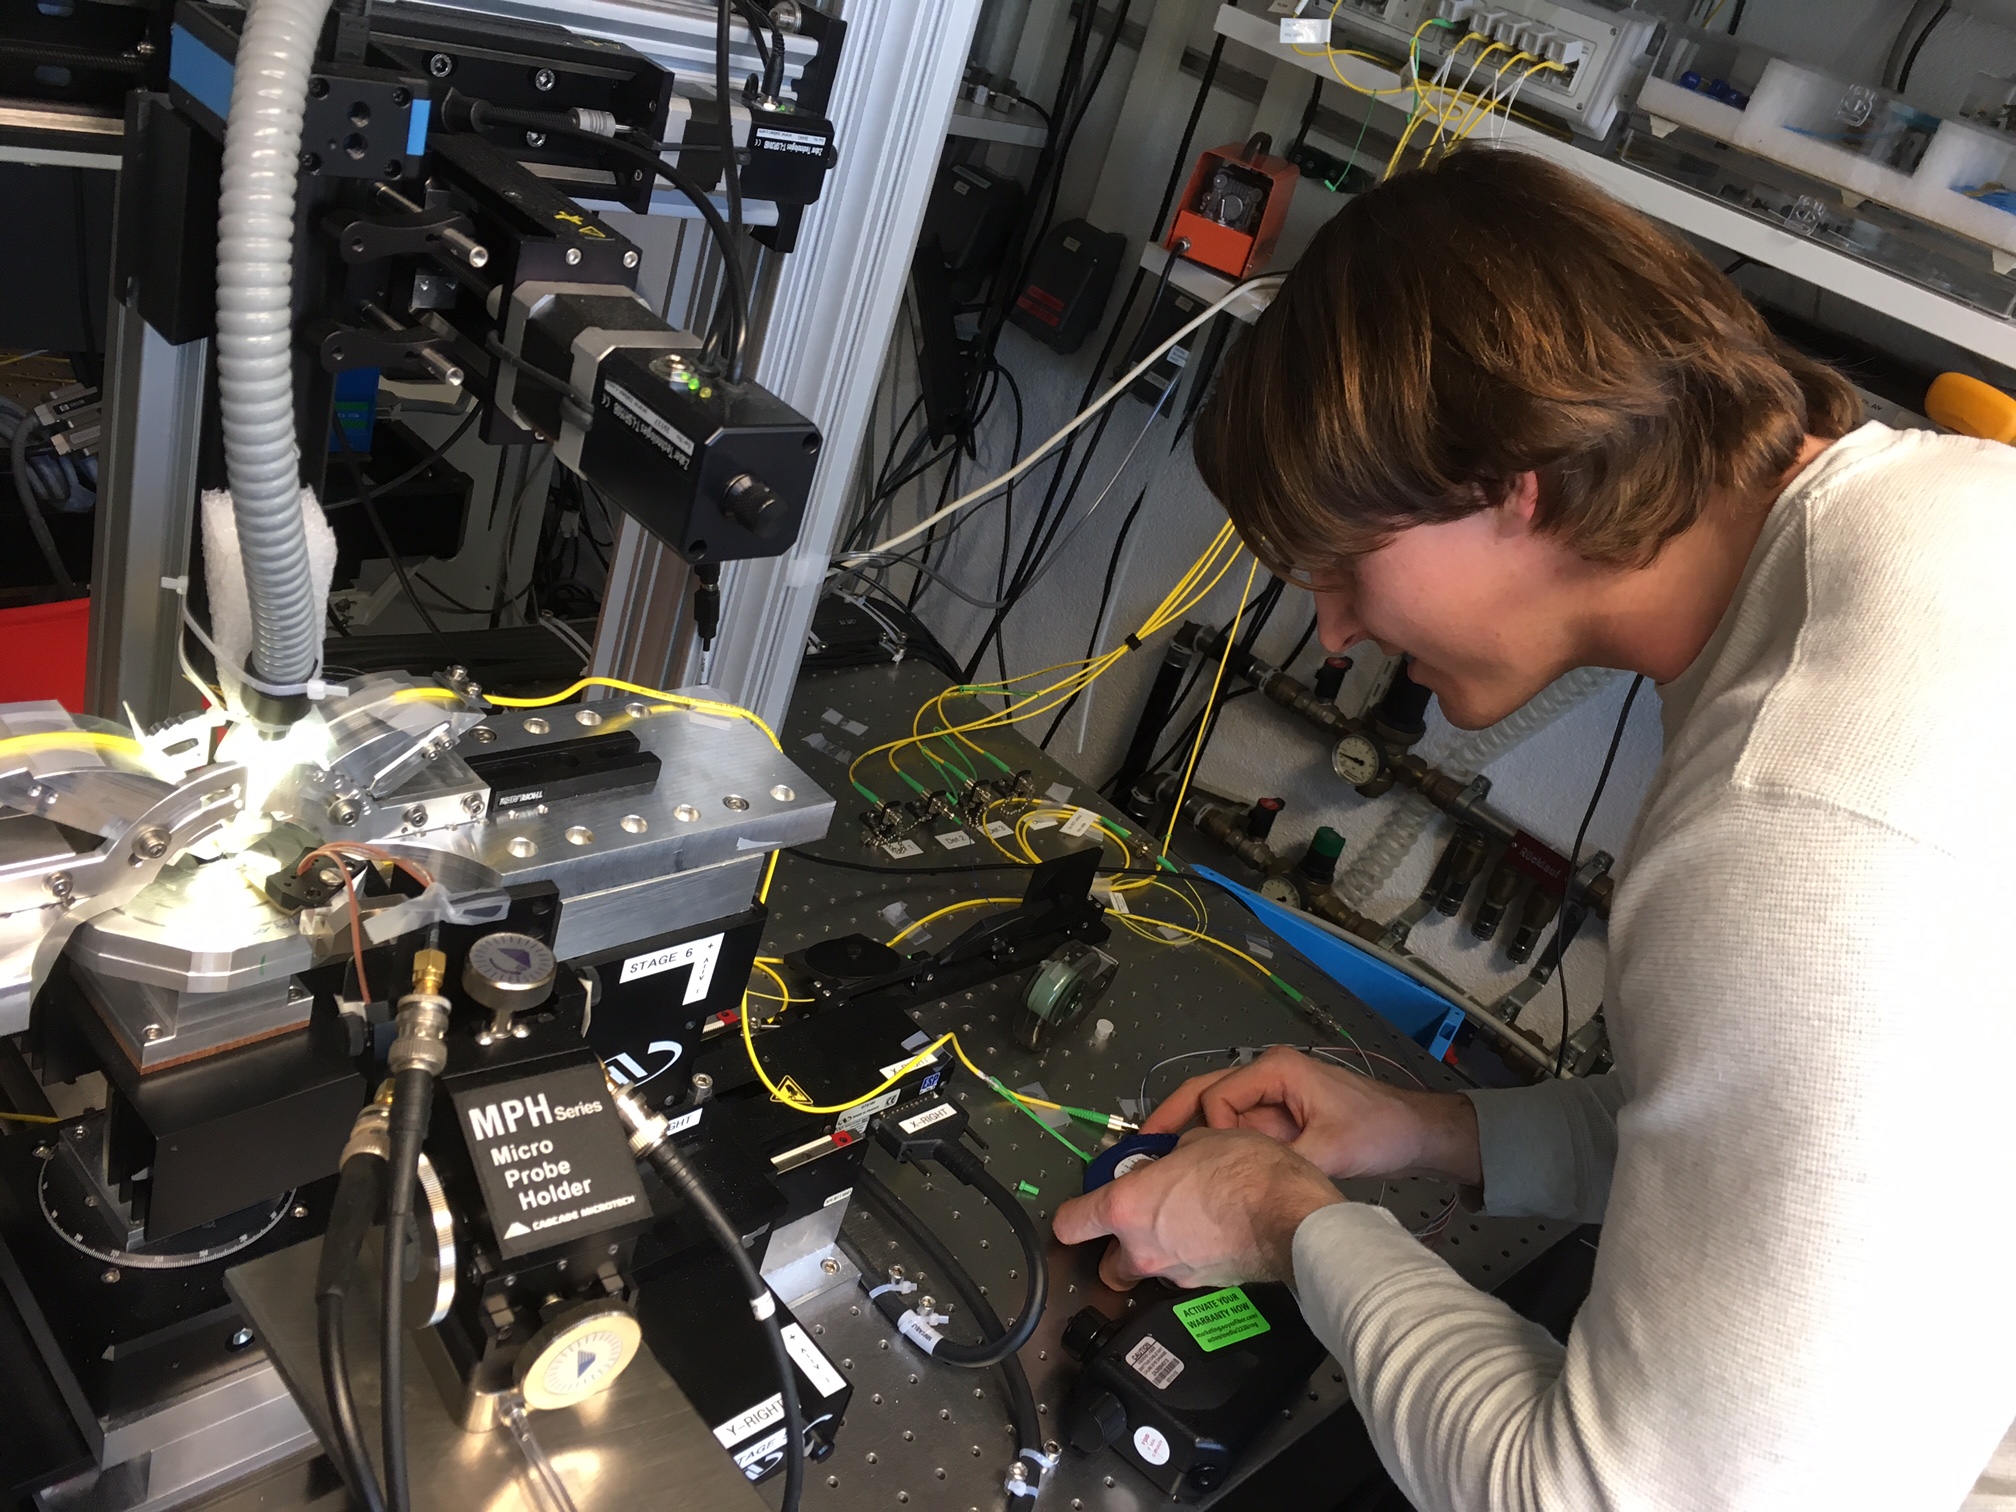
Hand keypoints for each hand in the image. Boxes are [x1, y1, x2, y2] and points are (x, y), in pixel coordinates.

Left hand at [1051, 1127, 1343, 1290]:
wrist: (1291, 1215)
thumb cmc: (1244, 1172)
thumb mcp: (1199, 1140)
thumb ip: (1171, 1156)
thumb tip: (1173, 1159)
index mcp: (1127, 1207)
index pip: (1071, 1224)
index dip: (1071, 1216)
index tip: (1079, 1210)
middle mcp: (1142, 1249)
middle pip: (1107, 1263)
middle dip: (1118, 1246)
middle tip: (1138, 1219)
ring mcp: (1174, 1273)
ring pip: (1148, 1270)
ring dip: (1156, 1252)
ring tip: (1182, 1222)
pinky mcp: (1206, 1287)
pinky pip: (1184, 1271)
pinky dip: (1190, 1256)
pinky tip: (1212, 1233)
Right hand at [1142, 1046, 1480, 1185]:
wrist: (1417, 1133)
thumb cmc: (1377, 1132)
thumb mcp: (1328, 1152)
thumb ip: (1279, 1164)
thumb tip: (1233, 1183)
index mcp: (1275, 1069)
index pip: (1218, 1096)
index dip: (1211, 1131)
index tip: (1211, 1162)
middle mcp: (1267, 1072)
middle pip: (1204, 1091)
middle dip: (1172, 1118)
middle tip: (1140, 1150)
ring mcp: (1272, 1092)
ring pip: (1217, 1109)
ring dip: (1194, 1133)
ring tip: (1163, 1164)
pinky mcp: (1279, 1112)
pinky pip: (1237, 1124)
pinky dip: (1218, 1142)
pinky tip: (1201, 1168)